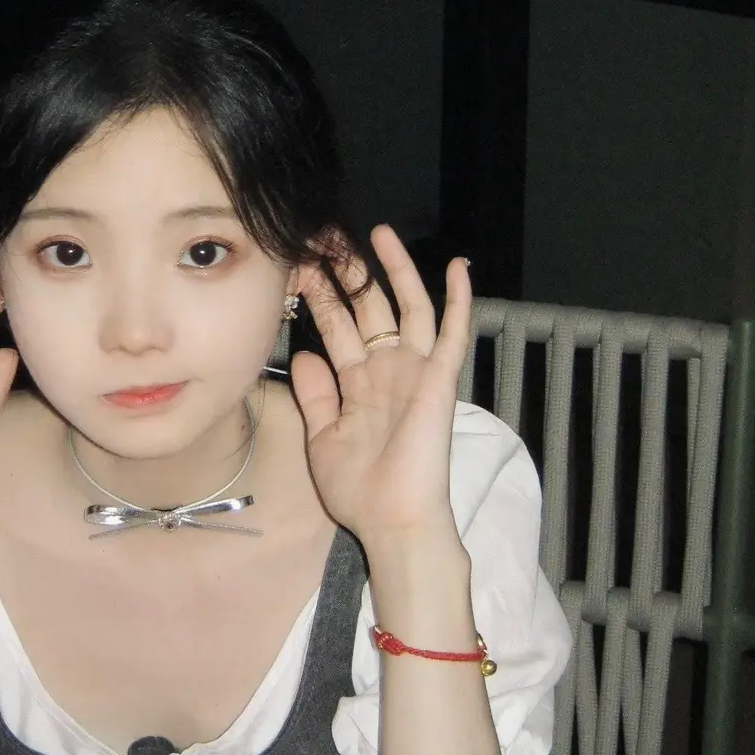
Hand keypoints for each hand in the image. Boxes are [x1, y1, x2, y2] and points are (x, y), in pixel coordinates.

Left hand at [290, 227, 471, 549]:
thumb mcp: (322, 437)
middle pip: (368, 306)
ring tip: (379, 233)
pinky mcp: (439, 380)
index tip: (296, 262)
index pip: (336, 325)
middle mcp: (386, 368)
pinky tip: (458, 268)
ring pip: (407, 307)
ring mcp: (414, 371)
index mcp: (356, 381)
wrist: (392, 521)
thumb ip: (316, 394)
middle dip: (348, 271)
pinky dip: (459, 300)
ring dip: (395, 270)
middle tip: (327, 235)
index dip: (318, 293)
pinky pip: (452, 334)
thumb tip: (306, 353)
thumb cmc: (358, 489)